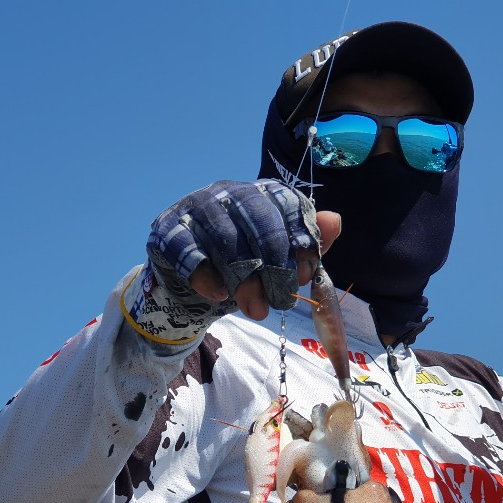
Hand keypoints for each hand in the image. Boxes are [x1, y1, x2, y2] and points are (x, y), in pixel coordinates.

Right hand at [128, 181, 340, 345]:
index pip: (288, 204)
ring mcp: (195, 207)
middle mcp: (229, 192)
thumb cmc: (242, 269)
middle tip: (280, 302)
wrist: (192, 286)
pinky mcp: (167, 229)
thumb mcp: (279, 261)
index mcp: (261, 194)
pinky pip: (189, 250)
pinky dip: (205, 275)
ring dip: (243, 280)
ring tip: (255, 310)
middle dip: (274, 266)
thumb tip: (335, 221)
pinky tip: (217, 295)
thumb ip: (308, 243)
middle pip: (258, 221)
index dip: (300, 240)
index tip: (306, 277)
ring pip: (225, 238)